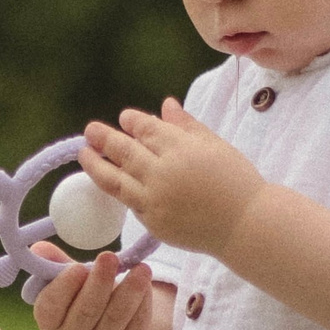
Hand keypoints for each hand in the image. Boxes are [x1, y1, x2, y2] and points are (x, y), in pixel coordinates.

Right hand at [32, 244, 169, 329]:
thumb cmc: (81, 299)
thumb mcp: (67, 284)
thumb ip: (54, 264)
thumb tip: (40, 248)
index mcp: (49, 323)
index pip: (50, 306)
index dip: (64, 287)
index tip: (78, 267)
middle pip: (86, 311)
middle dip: (100, 282)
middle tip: (110, 257)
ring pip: (115, 317)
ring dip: (130, 290)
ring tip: (141, 268)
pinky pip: (136, 325)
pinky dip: (143, 301)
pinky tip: (146, 283)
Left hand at [82, 100, 265, 258]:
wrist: (245, 224)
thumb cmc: (236, 181)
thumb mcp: (215, 145)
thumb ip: (186, 125)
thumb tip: (165, 104)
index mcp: (181, 148)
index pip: (146, 129)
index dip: (132, 121)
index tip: (124, 118)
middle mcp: (163, 172)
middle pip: (124, 151)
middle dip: (104, 138)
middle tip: (90, 130)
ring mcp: (155, 199)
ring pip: (115, 180)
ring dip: (95, 165)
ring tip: (83, 154)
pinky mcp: (153, 222)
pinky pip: (129, 203)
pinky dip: (117, 190)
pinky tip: (108, 181)